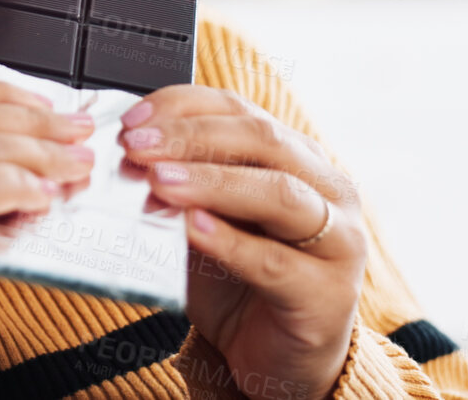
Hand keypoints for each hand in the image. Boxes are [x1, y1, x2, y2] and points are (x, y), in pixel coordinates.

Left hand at [118, 86, 365, 399]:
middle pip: (263, 141)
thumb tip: (129, 156)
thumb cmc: (242, 283)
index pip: (242, 111)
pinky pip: (275, 262)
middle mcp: (327, 189)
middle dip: (193, 138)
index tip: (134, 119)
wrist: (279, 361)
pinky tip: (193, 228)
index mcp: (298, 158)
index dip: (186, 107)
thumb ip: (183, 187)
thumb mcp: (208, 222)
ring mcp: (338, 240)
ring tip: (160, 182)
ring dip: (212, 182)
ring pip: (278, 194)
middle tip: (139, 147)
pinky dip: (230, 242)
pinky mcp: (326, 294)